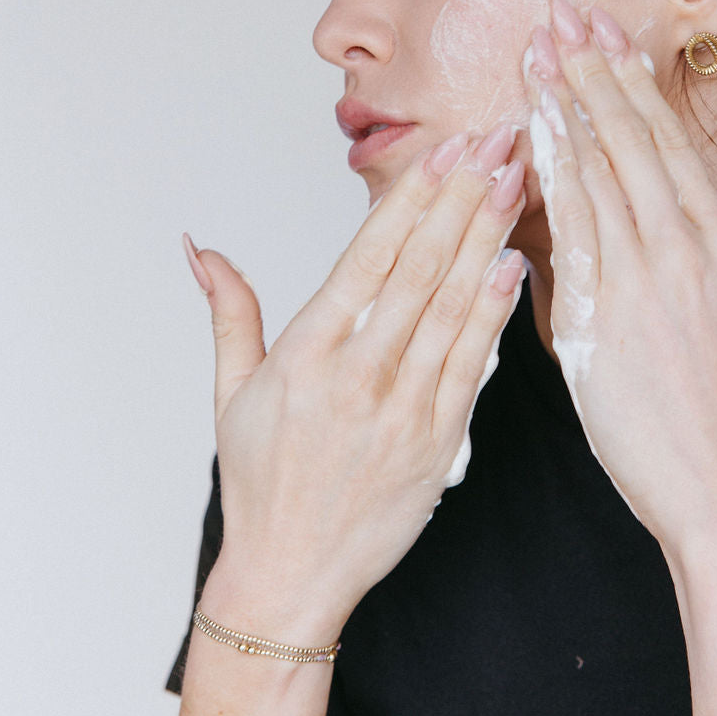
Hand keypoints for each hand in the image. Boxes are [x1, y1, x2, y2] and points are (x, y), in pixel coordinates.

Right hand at [182, 126, 525, 637]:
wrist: (291, 577)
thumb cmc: (262, 483)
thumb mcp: (232, 394)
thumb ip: (229, 312)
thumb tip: (201, 249)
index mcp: (305, 355)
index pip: (368, 256)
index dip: (412, 196)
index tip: (445, 149)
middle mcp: (356, 376)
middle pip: (420, 268)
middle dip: (462, 196)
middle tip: (496, 139)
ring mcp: (402, 411)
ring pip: (453, 307)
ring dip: (487, 238)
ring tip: (515, 181)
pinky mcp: (438, 444)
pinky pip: (472, 366)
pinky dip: (495, 313)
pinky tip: (514, 265)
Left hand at [523, 0, 716, 559]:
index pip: (666, 137)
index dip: (629, 79)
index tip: (600, 32)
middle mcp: (681, 246)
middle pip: (627, 139)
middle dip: (588, 71)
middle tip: (557, 16)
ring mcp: (639, 278)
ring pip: (593, 173)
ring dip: (560, 109)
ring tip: (532, 56)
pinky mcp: (597, 315)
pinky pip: (566, 232)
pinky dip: (544, 180)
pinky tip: (521, 141)